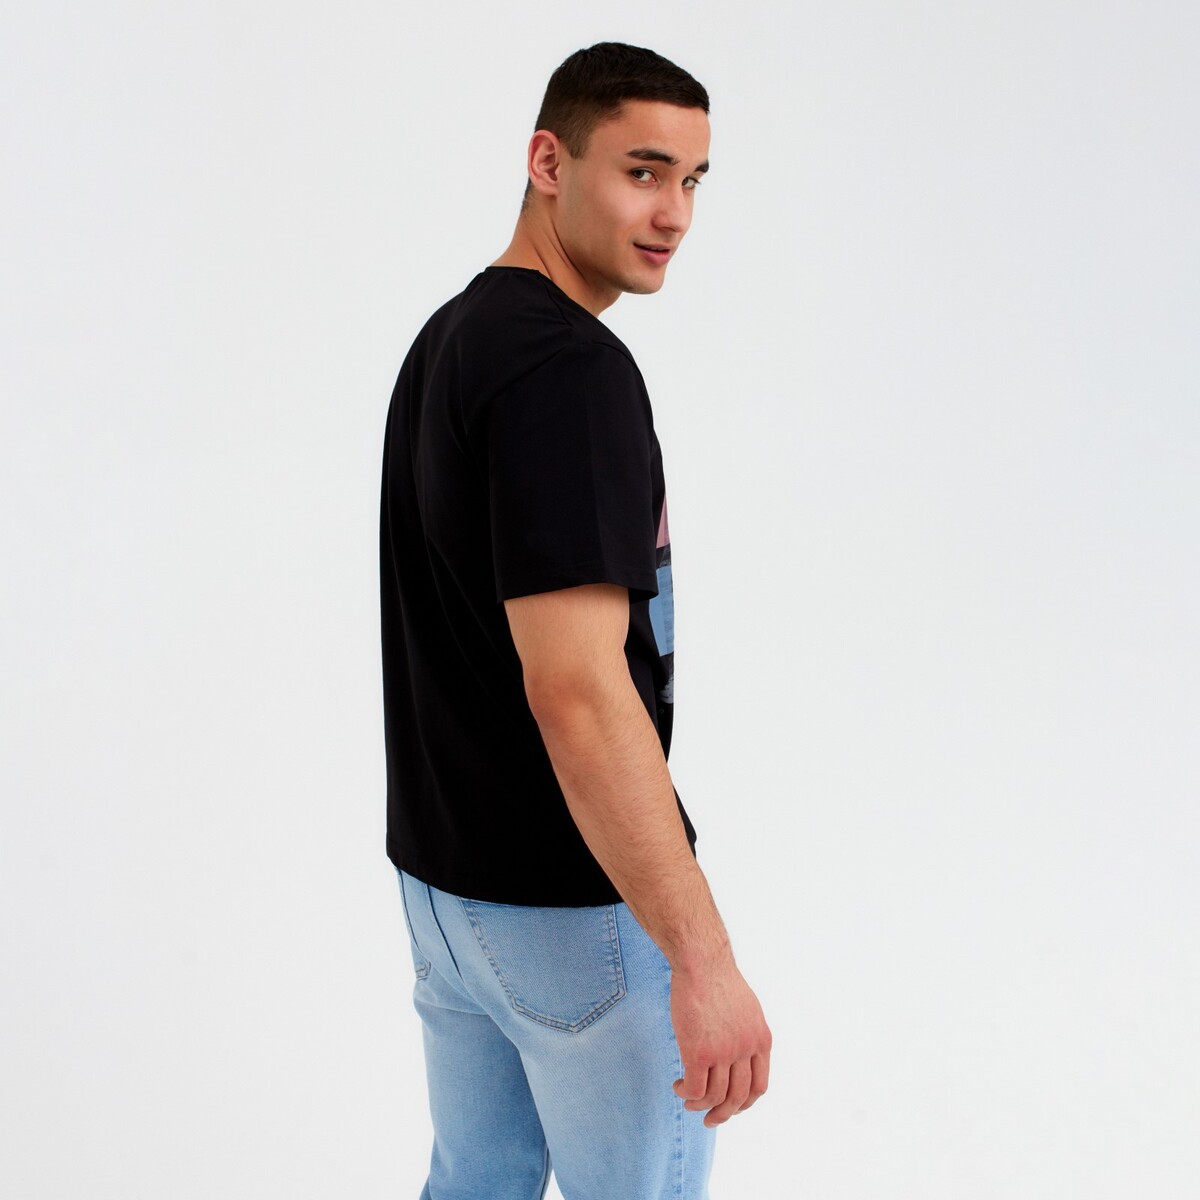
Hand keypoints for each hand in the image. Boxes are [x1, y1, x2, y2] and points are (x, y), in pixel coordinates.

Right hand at [669, 953, 771, 1126]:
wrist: (701, 962)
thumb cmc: (717, 979)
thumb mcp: (747, 1008)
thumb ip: (746, 1033)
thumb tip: (738, 1054)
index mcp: (761, 1040)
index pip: (759, 1086)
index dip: (744, 1103)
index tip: (730, 1106)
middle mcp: (746, 1049)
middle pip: (739, 1098)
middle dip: (723, 1113)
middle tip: (709, 1119)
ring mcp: (724, 1052)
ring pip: (715, 1097)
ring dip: (700, 1105)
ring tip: (687, 1099)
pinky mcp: (699, 1052)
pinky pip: (695, 1088)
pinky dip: (686, 1094)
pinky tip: (679, 1086)